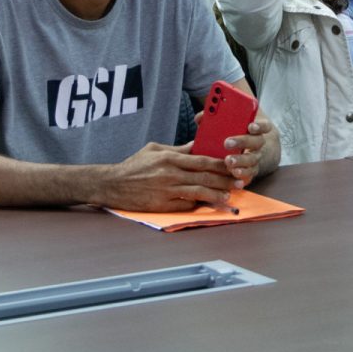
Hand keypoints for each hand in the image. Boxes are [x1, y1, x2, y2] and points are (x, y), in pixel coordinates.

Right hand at [101, 142, 238, 211]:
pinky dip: (198, 205)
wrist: (112, 184)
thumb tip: (197, 146)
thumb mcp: (155, 150)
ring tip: (228, 197)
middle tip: (239, 182)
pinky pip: (185, 205)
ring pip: (198, 193)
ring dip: (216, 195)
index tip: (233, 165)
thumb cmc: (134, 165)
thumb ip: (177, 149)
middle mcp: (170, 174)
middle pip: (204, 177)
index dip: (220, 164)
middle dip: (224, 180)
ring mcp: (166, 190)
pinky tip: (208, 205)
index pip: (202, 160)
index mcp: (170, 158)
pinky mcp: (162, 205)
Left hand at [221, 114, 276, 187]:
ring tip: (228, 161)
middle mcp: (258, 143)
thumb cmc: (235, 131)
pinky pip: (249, 173)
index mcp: (255, 128)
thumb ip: (215, 118)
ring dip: (240, 160)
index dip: (259, 126)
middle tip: (227, 142)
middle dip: (242, 141)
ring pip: (252, 159)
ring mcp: (256, 157)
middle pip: (257, 141)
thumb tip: (200, 117)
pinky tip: (233, 172)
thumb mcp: (229, 122)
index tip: (250, 126)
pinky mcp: (251, 170)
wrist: (247, 148)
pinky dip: (242, 173)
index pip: (264, 125)